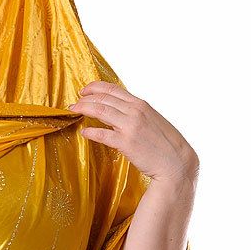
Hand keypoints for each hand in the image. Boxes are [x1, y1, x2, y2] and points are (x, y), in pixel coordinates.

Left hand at [68, 82, 198, 187]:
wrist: (176, 162)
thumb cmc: (165, 144)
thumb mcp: (152, 120)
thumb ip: (136, 113)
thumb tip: (120, 111)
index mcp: (141, 104)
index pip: (113, 89)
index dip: (95, 87)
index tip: (84, 91)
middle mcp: (135, 111)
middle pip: (103, 99)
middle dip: (85, 99)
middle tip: (74, 103)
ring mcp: (130, 126)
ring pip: (101, 112)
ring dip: (84, 109)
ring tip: (74, 112)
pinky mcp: (127, 143)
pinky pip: (103, 134)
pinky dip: (91, 132)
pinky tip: (84, 132)